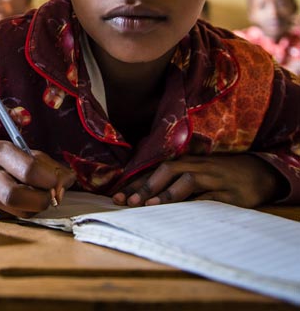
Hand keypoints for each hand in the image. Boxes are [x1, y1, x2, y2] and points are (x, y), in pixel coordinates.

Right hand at [0, 141, 75, 217]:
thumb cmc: (10, 161)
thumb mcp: (29, 154)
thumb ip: (50, 167)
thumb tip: (68, 181)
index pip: (28, 169)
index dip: (50, 179)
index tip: (59, 182)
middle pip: (15, 195)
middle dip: (41, 199)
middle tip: (51, 195)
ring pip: (17, 211)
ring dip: (36, 207)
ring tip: (38, 196)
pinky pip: (14, 217)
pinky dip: (27, 212)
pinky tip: (26, 202)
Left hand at [112, 154, 284, 208]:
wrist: (258, 172)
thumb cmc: (218, 174)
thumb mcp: (195, 173)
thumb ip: (171, 182)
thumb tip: (140, 196)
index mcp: (183, 162)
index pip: (153, 171)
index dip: (134, 183)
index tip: (116, 197)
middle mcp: (196, 166)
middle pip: (167, 170)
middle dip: (146, 186)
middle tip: (128, 203)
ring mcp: (213, 178)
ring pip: (187, 180)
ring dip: (167, 192)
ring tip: (150, 205)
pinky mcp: (230, 194)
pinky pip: (210, 197)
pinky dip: (196, 203)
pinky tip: (185, 212)